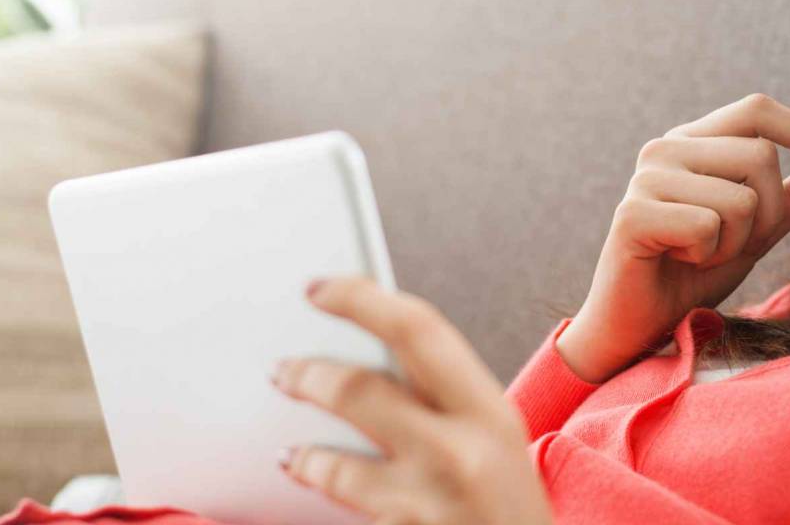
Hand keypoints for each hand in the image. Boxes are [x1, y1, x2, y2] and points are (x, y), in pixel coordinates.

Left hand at [271, 275, 551, 524]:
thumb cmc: (509, 505)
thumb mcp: (494, 438)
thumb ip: (443, 397)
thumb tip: (370, 352)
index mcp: (489, 413)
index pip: (417, 330)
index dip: (359, 300)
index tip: (317, 288)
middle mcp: (460, 454)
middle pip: (360, 391)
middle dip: (307, 375)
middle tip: (280, 369)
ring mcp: (428, 506)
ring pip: (336, 466)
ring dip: (305, 456)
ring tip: (292, 452)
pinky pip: (347, 514)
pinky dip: (325, 502)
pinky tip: (314, 494)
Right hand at [558, 92, 789, 383]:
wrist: (640, 324)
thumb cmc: (693, 273)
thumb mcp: (758, 229)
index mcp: (693, 142)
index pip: (756, 110)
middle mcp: (666, 148)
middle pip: (760, 155)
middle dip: (768, 212)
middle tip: (731, 242)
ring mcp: (646, 178)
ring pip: (741, 198)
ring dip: (735, 242)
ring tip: (699, 254)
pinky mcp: (633, 213)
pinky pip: (708, 226)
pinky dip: (708, 257)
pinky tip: (678, 262)